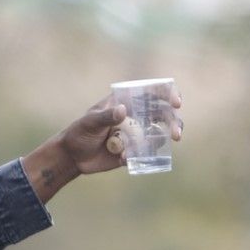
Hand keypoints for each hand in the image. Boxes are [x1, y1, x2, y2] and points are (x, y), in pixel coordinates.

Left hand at [21, 91, 184, 200]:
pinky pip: (146, 153)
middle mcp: (136, 116)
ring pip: (160, 134)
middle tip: (176, 134)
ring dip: (165, 139)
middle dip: (174, 122)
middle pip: (164, 114)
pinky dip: (141, 155)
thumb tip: (122, 111)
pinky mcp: (134, 151)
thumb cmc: (79, 132)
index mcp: (127, 102)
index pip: (153, 92)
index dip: (169, 94)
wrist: (72, 156)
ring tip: (164, 147)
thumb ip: (105, 116)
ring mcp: (137, 134)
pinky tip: (123, 158)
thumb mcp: (90, 122)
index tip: (176, 102)